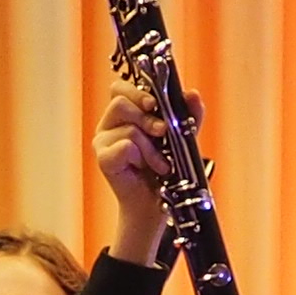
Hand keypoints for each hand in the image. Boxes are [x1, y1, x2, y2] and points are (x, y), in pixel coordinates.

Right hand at [92, 85, 172, 265]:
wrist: (155, 206)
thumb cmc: (165, 172)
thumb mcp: (182, 139)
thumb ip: (188, 116)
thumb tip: (192, 94)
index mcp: (123, 115)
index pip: (119, 88)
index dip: (136, 90)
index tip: (154, 103)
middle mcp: (109, 126)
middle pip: (119, 101)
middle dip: (146, 115)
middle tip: (162, 131)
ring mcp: (103, 142)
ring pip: (128, 126)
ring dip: (151, 145)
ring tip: (160, 162)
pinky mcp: (103, 159)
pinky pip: (124, 146)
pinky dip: (142, 157)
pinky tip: (147, 169)